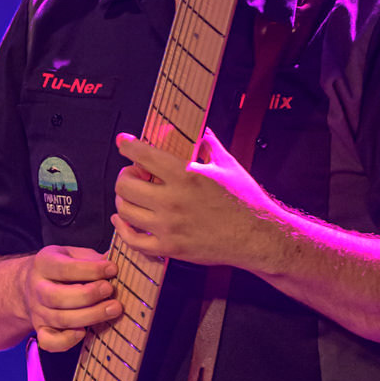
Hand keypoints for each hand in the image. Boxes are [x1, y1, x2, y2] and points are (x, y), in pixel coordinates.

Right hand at [17, 244, 122, 351]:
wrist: (32, 285)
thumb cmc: (62, 268)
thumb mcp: (73, 255)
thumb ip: (92, 258)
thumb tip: (112, 261)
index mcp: (43, 264)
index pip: (65, 268)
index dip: (91, 270)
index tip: (113, 269)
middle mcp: (37, 288)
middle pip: (58, 297)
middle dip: (88, 295)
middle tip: (110, 290)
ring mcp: (38, 311)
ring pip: (60, 319)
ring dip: (90, 316)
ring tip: (113, 309)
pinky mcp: (41, 330)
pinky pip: (49, 342)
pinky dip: (67, 341)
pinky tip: (84, 332)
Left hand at [113, 131, 281, 266]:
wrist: (256, 237)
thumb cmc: (245, 201)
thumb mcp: (228, 165)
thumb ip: (209, 145)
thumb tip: (201, 132)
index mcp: (185, 175)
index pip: (143, 154)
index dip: (127, 145)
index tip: (123, 142)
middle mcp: (172, 200)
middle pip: (125, 184)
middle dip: (125, 175)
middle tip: (134, 174)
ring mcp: (168, 226)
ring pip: (124, 211)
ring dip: (123, 200)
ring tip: (132, 196)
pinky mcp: (169, 248)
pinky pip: (132, 240)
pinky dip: (122, 229)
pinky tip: (123, 220)